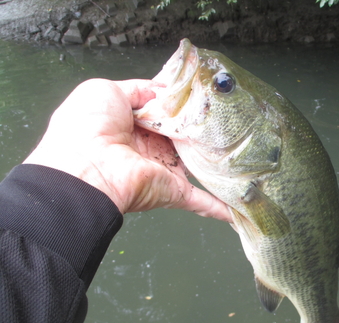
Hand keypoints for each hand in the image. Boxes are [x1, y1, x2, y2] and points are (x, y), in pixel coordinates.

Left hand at [23, 78, 231, 221]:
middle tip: (230, 117)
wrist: (84, 168)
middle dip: (204, 128)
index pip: (165, 112)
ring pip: (196, 165)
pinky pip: (200, 201)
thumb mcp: (107, 91)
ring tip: (244, 153)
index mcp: (132, 124)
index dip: (183, 103)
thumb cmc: (88, 127)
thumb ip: (139, 89)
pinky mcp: (172, 190)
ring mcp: (162, 170)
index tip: (206, 94)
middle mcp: (149, 147)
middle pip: (183, 136)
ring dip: (216, 163)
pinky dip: (220, 207)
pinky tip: (238, 208)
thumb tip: (164, 91)